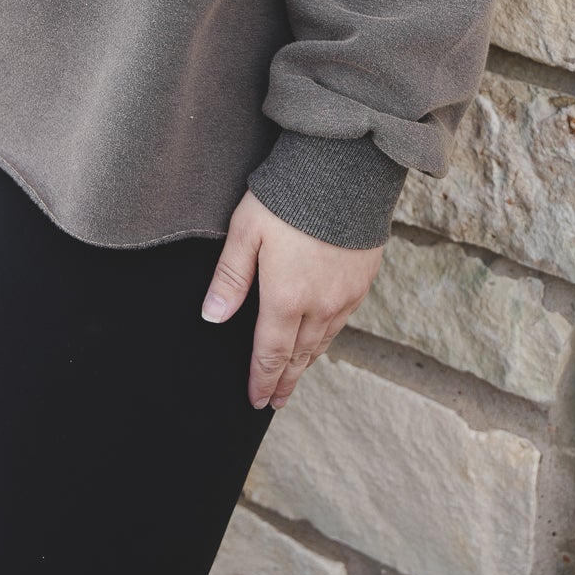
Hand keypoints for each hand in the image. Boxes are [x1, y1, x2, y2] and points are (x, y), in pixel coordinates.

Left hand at [200, 187, 383, 409]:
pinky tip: (320, 341)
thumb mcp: (245, 231)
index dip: (262, 379)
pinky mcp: (362, 282)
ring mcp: (344, 296)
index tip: (256, 400)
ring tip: (294, 378)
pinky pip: (341, 323)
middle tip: (274, 402)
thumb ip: (230, 277)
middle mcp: (319, 305)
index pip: (270, 352)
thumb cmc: (288, 197)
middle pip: (298, 356)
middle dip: (284, 381)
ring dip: (305, 363)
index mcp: (286, 297)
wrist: (344, 172)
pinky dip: (326, 340)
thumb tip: (212, 317)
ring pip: (322, 343)